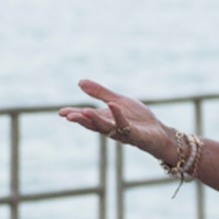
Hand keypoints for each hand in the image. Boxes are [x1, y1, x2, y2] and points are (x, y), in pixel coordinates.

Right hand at [58, 80, 178, 165]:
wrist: (158, 132)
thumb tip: (79, 82)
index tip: (61, 112)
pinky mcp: (136, 135)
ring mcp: (123, 132)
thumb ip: (99, 93)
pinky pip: (126, 126)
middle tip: (68, 116)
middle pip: (93, 124)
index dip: (74, 114)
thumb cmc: (137, 118)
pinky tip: (112, 105)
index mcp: (105, 119)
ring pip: (106, 127)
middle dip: (81, 120)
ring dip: (95, 120)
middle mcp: (111, 127)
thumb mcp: (117, 101)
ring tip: (84, 112)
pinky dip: (118, 116)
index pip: (86, 117)